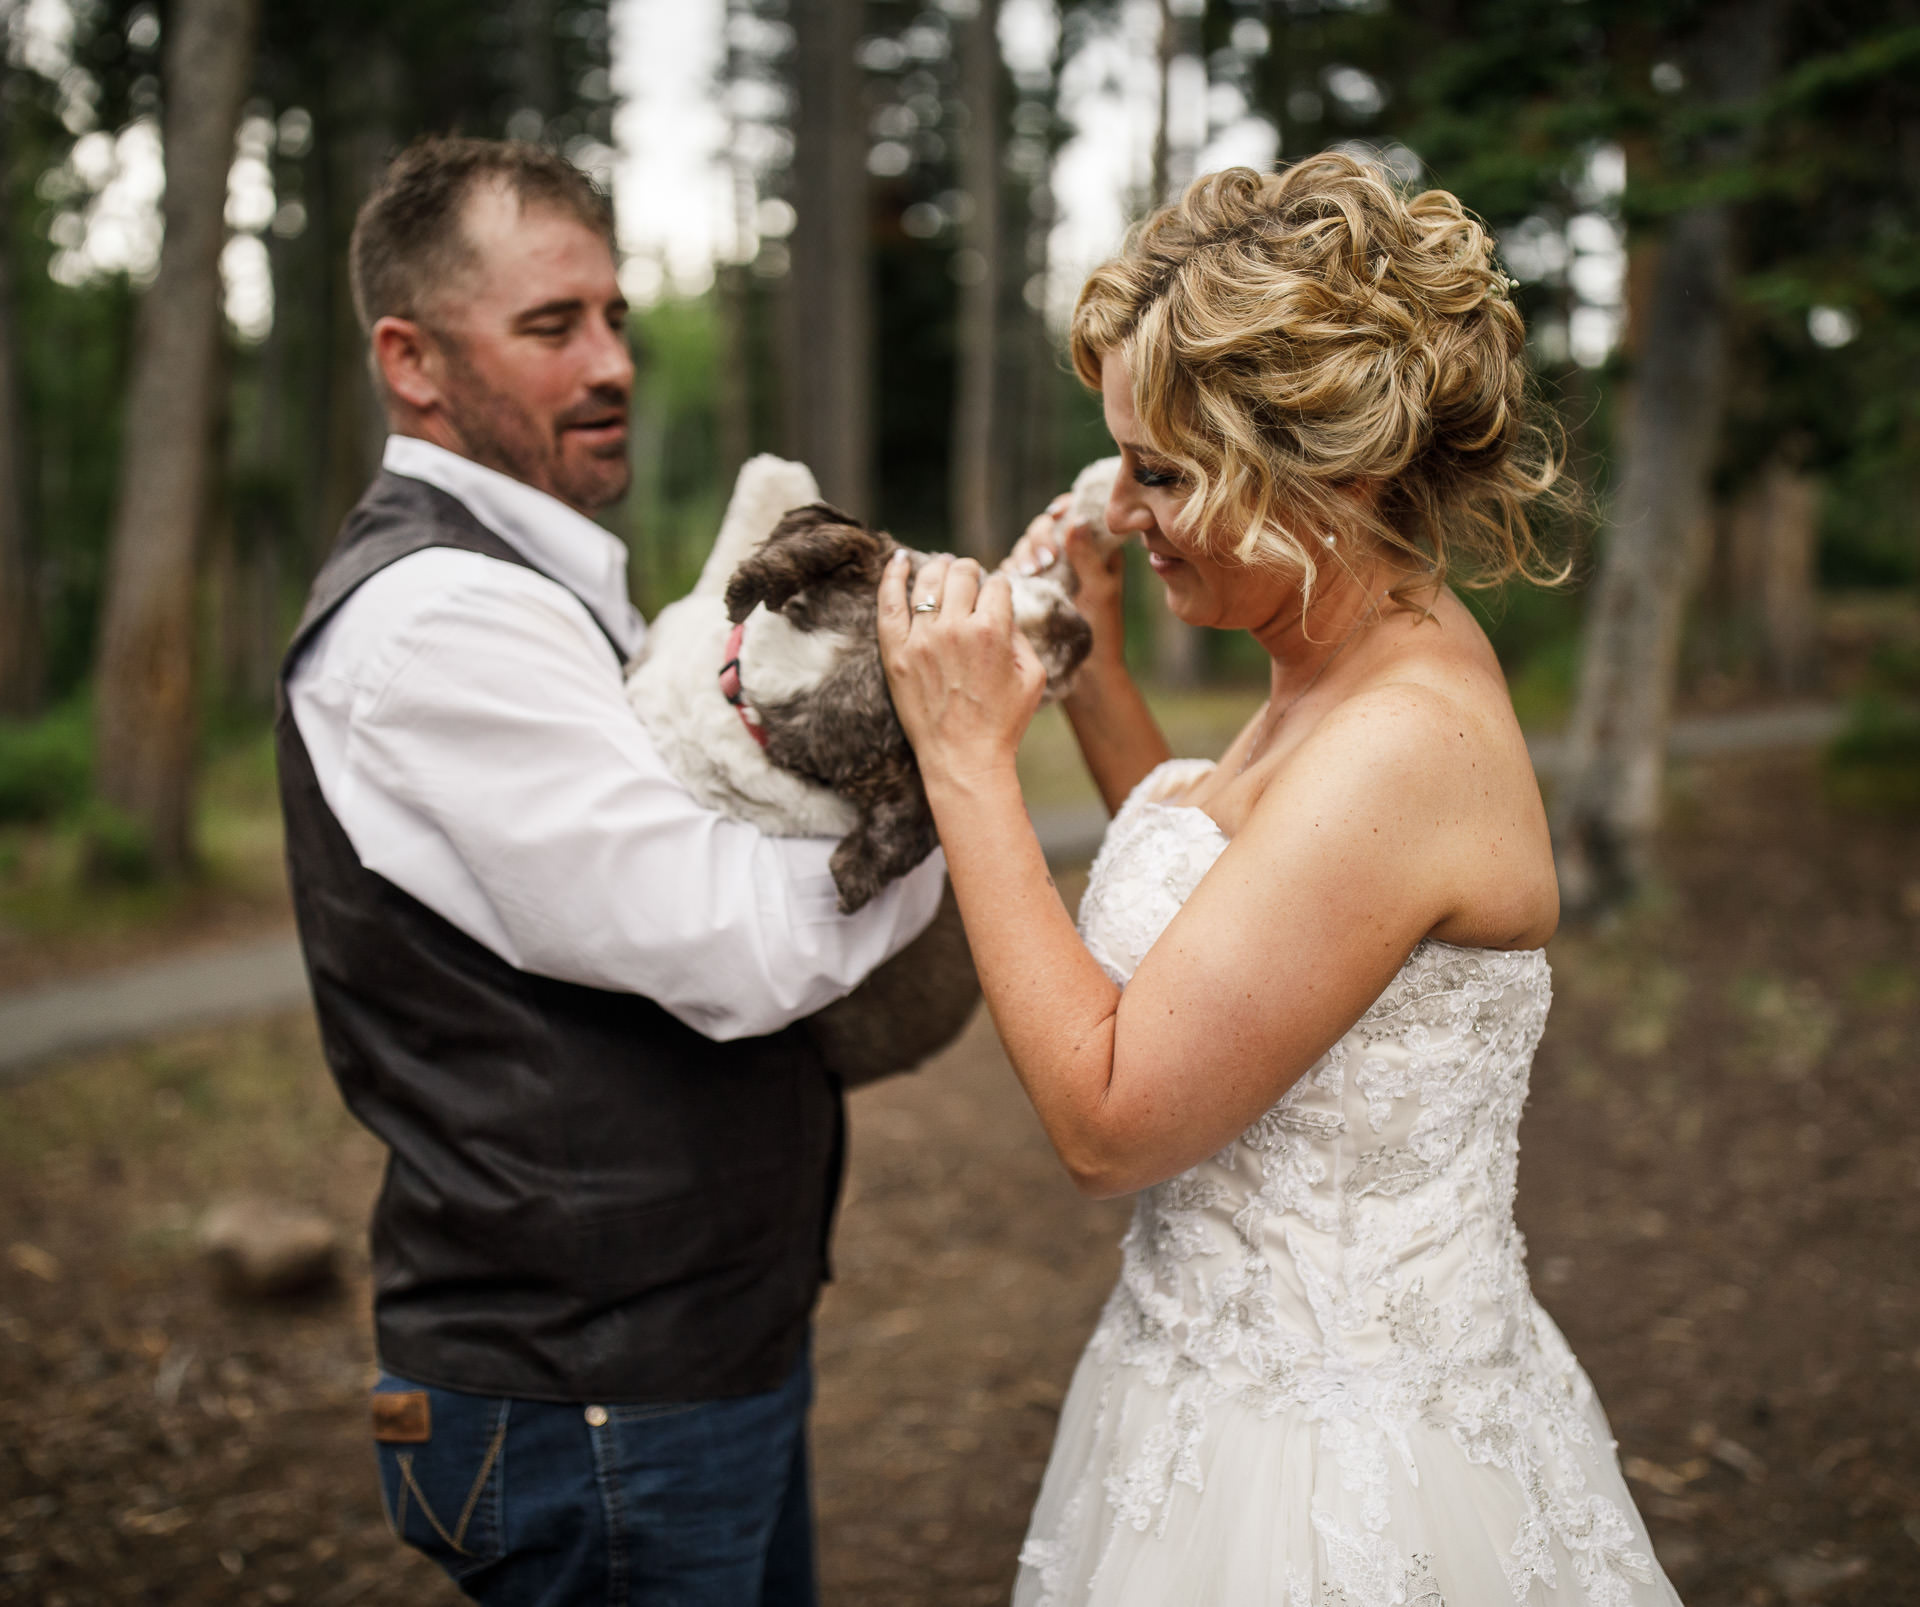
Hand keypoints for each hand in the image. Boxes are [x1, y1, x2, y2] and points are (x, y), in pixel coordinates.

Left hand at [878, 552, 1046, 791]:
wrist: (963, 759)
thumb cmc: (1003, 723)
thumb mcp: (1033, 677)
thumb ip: (1020, 636)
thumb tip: (1004, 611)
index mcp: (992, 630)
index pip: (996, 585)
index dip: (998, 589)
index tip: (995, 598)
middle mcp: (954, 627)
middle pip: (962, 573)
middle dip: (970, 572)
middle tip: (970, 580)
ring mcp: (920, 639)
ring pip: (927, 580)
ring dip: (938, 568)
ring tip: (942, 567)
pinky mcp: (895, 652)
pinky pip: (888, 602)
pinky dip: (892, 575)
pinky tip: (898, 560)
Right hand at [1006, 496, 1126, 673]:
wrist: (1086, 672)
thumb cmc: (1103, 633)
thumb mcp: (1101, 592)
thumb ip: (1089, 557)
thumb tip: (1074, 521)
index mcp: (1095, 550)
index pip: (1076, 514)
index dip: (1065, 508)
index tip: (1058, 515)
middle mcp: (1069, 556)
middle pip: (1045, 527)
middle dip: (1041, 537)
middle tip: (1046, 560)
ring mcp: (1047, 572)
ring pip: (1026, 546)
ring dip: (1025, 553)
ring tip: (1031, 572)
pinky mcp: (1030, 588)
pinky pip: (1013, 569)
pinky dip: (1013, 570)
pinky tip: (1018, 580)